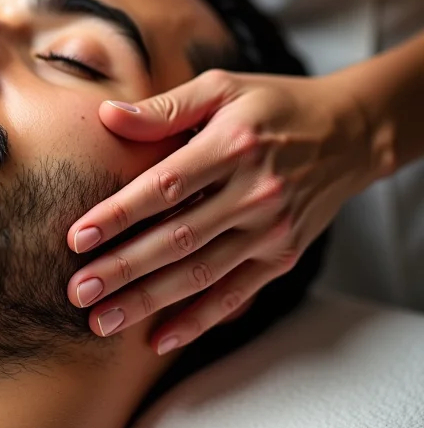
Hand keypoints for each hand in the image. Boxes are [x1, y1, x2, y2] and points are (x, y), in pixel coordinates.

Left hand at [66, 69, 375, 353]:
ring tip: (102, 321)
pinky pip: (235, 295)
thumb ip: (165, 107)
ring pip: (200, 274)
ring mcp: (271, 230)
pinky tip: (159, 339)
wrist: (349, 134)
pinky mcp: (281, 256)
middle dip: (123, 269)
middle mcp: (254, 192)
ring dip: (149, 301)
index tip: (78, 237)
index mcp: (233, 145)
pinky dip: (197, 320)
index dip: (120, 214)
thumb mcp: (222, 88)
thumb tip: (106, 116)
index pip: (166, 186)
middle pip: (178, 239)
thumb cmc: (274, 105)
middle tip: (78, 292)